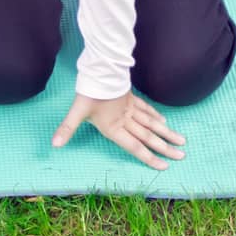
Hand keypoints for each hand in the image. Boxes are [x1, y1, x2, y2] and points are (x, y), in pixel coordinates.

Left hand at [52, 91, 186, 170]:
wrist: (99, 69)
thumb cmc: (89, 92)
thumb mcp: (76, 111)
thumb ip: (67, 129)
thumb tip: (54, 145)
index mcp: (114, 127)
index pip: (135, 147)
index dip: (149, 158)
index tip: (164, 166)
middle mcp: (126, 120)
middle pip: (148, 137)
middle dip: (165, 148)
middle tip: (181, 156)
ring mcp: (131, 108)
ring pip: (152, 123)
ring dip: (166, 133)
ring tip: (181, 141)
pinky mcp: (131, 98)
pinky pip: (147, 109)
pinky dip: (156, 116)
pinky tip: (163, 121)